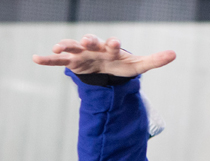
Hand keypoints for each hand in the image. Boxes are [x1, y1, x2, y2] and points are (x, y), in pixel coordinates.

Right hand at [32, 34, 175, 75]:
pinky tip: (35, 58)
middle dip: (88, 41)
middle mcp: (94, 48)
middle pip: (89, 42)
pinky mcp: (72, 63)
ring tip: (58, 46)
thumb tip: (174, 54)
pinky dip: (46, 59)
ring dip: (65, 46)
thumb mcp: (138, 65)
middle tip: (86, 41)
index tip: (114, 43)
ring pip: (72, 48)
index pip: (111, 44)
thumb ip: (154, 60)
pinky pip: (56, 60)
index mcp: (110, 48)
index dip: (112, 44)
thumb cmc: (122, 65)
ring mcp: (81, 55)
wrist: (107, 69)